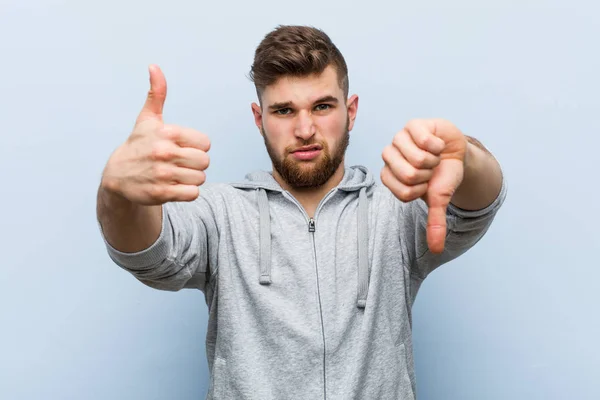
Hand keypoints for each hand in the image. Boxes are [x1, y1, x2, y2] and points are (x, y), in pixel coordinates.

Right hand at [101, 65, 210, 204]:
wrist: (117, 175)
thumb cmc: (139, 145)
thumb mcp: (147, 119)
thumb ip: (156, 94)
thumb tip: (154, 66)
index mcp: (167, 133)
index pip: (205, 143)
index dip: (197, 147)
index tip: (183, 148)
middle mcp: (164, 152)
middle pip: (205, 162)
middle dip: (196, 164)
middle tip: (181, 163)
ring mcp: (162, 174)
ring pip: (200, 178)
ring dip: (192, 179)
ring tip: (177, 175)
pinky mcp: (161, 193)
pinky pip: (192, 194)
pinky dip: (187, 192)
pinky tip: (175, 186)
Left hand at [381, 119, 466, 252]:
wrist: (456, 152)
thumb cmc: (442, 175)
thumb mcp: (439, 199)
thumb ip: (435, 223)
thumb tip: (436, 249)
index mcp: (390, 176)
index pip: (403, 192)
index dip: (421, 190)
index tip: (426, 184)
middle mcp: (389, 157)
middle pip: (408, 175)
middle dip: (428, 174)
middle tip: (430, 169)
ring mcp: (398, 139)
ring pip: (417, 157)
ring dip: (433, 158)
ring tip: (433, 156)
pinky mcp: (412, 125)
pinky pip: (424, 139)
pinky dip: (437, 144)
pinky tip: (436, 143)